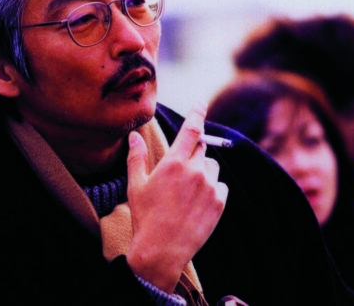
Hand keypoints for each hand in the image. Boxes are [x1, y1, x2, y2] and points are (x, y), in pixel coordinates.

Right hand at [125, 104, 228, 292]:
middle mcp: (195, 171)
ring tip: (186, 189)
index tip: (201, 103)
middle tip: (179, 168)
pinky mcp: (220, 203)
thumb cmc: (145, 216)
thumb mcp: (135, 185)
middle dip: (192, 151)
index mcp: (174, 163)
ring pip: (212, 166)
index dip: (197, 114)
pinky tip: (196, 202)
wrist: (162, 250)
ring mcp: (210, 187)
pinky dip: (211, 188)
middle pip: (201, 147)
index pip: (191, 130)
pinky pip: (220, 185)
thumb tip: (133, 135)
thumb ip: (136, 156)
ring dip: (203, 170)